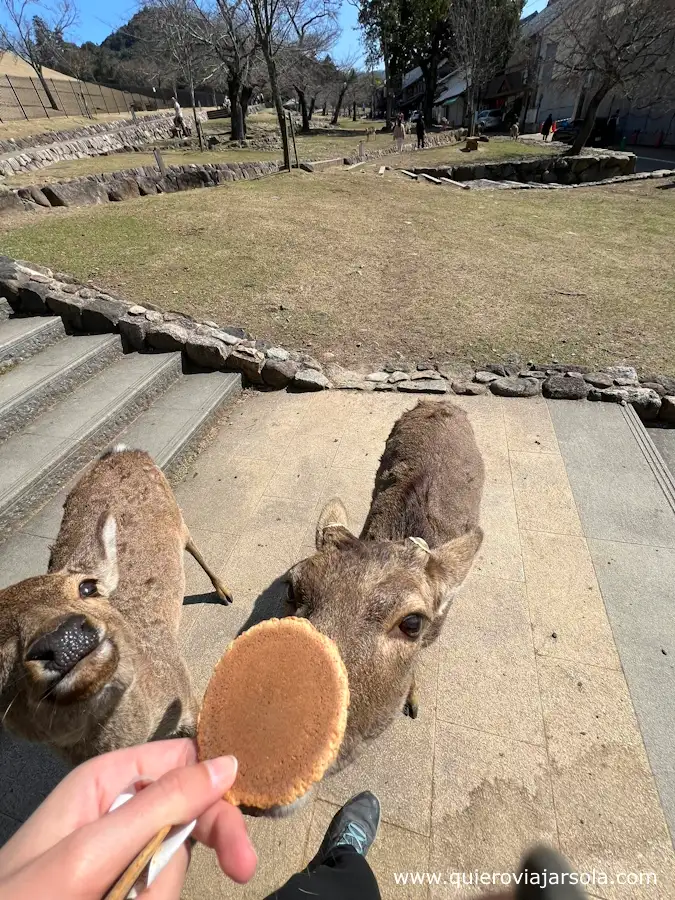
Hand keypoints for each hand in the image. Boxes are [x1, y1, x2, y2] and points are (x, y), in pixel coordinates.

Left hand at [0, 739, 256, 898]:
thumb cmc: (28, 897)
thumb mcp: (92, 849)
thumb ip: (160, 805)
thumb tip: (229, 763)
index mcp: (108, 779)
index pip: (184, 762)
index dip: (217, 790)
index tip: (239, 831)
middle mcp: (117, 809)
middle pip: (187, 816)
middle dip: (202, 848)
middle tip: (241, 872)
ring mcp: (117, 852)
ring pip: (172, 863)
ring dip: (158, 889)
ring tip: (120, 899)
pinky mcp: (119, 883)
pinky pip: (155, 886)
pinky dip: (149, 897)